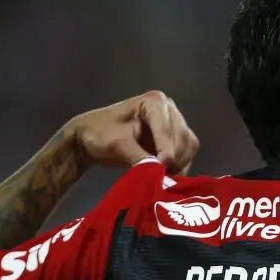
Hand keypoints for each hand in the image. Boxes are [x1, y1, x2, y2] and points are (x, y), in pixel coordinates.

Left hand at [65, 91, 199, 174]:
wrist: (91, 138)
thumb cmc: (99, 135)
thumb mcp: (117, 145)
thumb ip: (139, 157)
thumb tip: (157, 172)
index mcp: (153, 102)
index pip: (167, 129)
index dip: (166, 151)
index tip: (161, 170)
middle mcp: (168, 109)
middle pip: (182, 137)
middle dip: (174, 158)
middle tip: (162, 177)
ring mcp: (173, 123)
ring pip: (188, 146)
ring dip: (180, 164)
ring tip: (163, 177)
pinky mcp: (174, 138)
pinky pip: (186, 153)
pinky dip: (180, 166)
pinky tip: (167, 175)